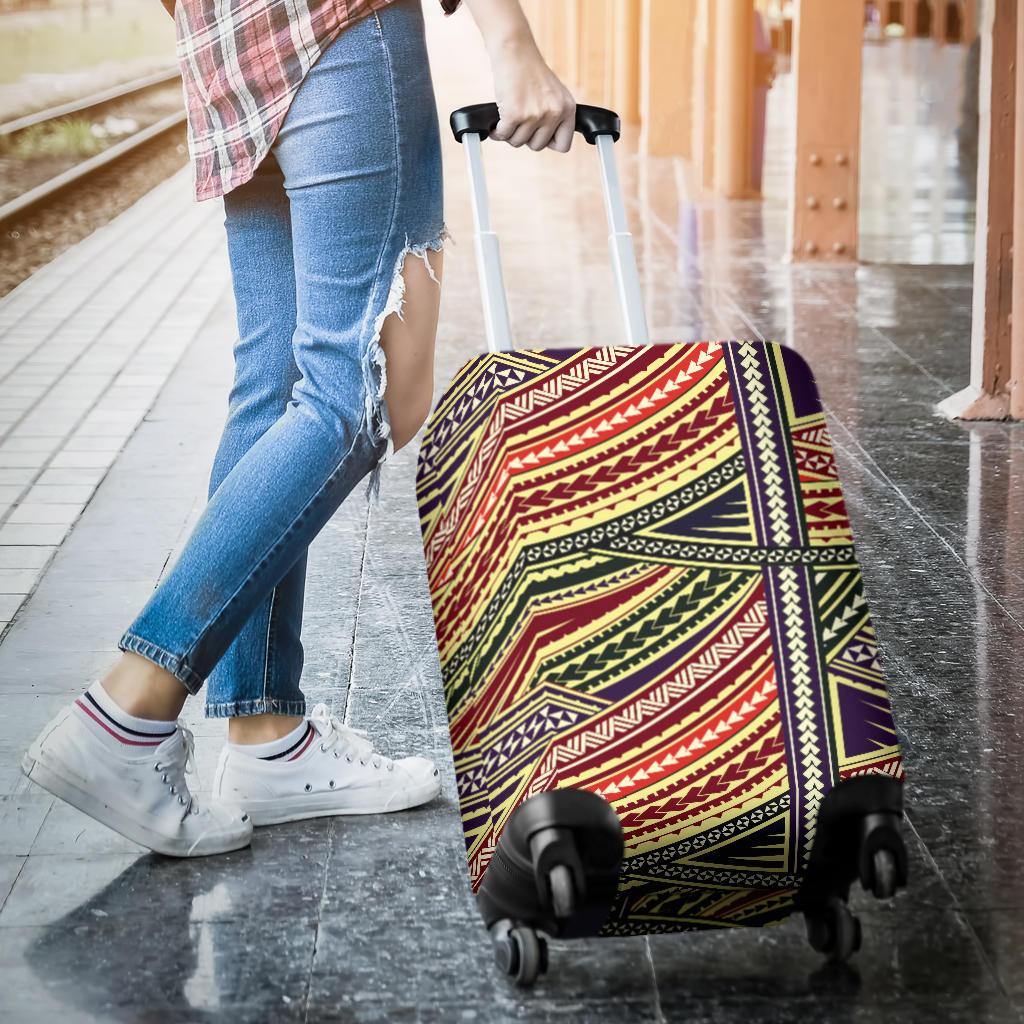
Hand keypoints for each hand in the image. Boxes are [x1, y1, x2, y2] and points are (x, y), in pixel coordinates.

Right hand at [487, 36, 575, 151]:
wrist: (514, 49)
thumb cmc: (529, 70)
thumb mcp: (553, 93)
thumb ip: (555, 116)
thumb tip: (546, 142)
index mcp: (567, 108)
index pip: (563, 145)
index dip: (547, 142)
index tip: (537, 133)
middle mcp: (554, 112)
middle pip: (537, 146)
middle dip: (525, 137)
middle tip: (519, 122)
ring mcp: (534, 114)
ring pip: (518, 142)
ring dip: (509, 133)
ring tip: (508, 117)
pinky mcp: (514, 114)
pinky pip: (503, 136)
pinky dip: (497, 131)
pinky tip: (497, 122)